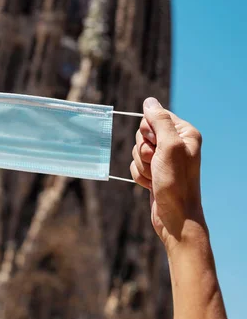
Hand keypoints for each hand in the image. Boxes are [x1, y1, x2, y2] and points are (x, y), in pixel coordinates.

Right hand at [130, 97, 205, 252]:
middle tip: (157, 162)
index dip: (149, 131)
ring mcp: (164, 158)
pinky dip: (139, 175)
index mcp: (184, 133)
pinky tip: (152, 184)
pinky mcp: (154, 171)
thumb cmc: (176, 182)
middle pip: (142, 133)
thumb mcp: (169, 146)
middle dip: (144, 150)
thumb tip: (149, 101)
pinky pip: (135, 165)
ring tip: (156, 176)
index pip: (155, 116)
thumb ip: (159, 121)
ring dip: (142, 165)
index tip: (157, 144)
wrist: (175, 217)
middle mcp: (175, 143)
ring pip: (137, 150)